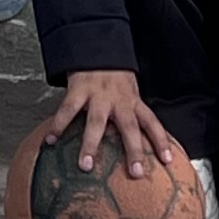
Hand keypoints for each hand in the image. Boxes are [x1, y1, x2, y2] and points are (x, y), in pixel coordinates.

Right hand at [37, 67, 183, 177]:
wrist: (96, 46)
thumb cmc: (113, 76)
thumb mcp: (129, 92)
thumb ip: (131, 114)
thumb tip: (135, 145)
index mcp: (133, 101)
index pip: (152, 122)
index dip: (161, 141)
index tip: (168, 160)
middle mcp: (119, 100)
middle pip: (130, 127)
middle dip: (134, 150)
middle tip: (136, 172)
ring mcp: (98, 95)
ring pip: (97, 122)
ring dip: (91, 145)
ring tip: (86, 165)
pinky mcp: (78, 90)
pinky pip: (68, 110)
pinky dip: (58, 125)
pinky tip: (51, 140)